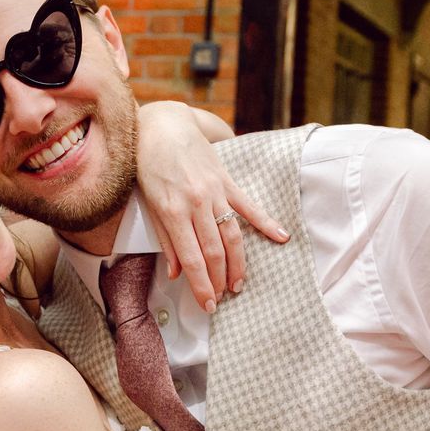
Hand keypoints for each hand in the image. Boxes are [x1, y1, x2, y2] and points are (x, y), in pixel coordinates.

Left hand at [134, 100, 287, 312]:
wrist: (162, 125)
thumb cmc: (148, 165)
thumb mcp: (149, 204)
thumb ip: (165, 239)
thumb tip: (176, 273)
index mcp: (172, 211)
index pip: (191, 259)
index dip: (201, 285)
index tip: (207, 305)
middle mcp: (196, 203)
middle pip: (214, 251)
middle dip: (219, 280)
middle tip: (222, 300)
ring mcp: (214, 191)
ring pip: (232, 235)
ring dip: (238, 263)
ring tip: (239, 284)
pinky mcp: (227, 180)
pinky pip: (249, 206)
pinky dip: (266, 222)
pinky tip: (281, 237)